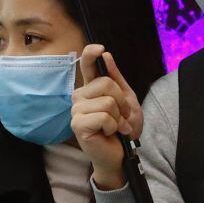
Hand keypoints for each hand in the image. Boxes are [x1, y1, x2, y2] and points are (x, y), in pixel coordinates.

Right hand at [70, 44, 141, 189]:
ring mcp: (77, 110)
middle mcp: (80, 96)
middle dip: (122, 102)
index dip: (91, 54)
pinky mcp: (78, 124)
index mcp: (91, 88)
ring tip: (116, 127)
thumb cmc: (122, 128)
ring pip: (107, 101)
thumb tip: (106, 55)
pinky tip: (109, 133)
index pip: (86, 65)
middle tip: (122, 116)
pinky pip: (104, 117)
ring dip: (118, 117)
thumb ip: (116, 78)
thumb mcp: (127, 100)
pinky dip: (113, 126)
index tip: (100, 48)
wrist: (122, 154)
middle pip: (106, 83)